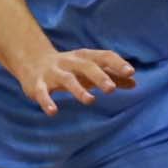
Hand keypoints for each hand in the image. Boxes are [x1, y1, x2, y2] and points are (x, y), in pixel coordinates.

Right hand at [10, 46, 135, 115]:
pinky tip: (53, 112)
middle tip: (111, 89)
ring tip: (90, 100)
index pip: (104, 56)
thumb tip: (134, 83)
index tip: (131, 72)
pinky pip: (43, 93)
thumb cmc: (71, 68)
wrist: (33, 62)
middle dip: (99, 76)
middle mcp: (71, 63)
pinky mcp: (39, 85)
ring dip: (78, 90)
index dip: (117, 63)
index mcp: (85, 58)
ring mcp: (54, 73)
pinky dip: (47, 102)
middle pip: (87, 66)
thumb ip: (112, 76)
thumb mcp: (90, 69)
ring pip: (67, 80)